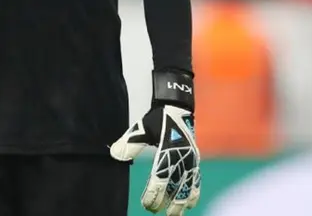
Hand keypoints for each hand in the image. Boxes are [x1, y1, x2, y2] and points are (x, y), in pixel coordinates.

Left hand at [111, 70, 200, 214]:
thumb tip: (114, 154)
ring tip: (174, 214)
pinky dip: (193, 193)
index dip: (154, 195)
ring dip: (181, 203)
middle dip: (166, 202)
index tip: (147, 205)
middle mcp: (182, 158)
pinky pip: (197, 181)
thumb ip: (129, 143)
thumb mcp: (141, 128)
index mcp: (168, 151)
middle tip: (156, 211)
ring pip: (188, 187)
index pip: (160, 180)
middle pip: (175, 187)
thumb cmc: (157, 118)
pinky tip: (190, 204)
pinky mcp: (195, 160)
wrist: (177, 107)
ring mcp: (191, 160)